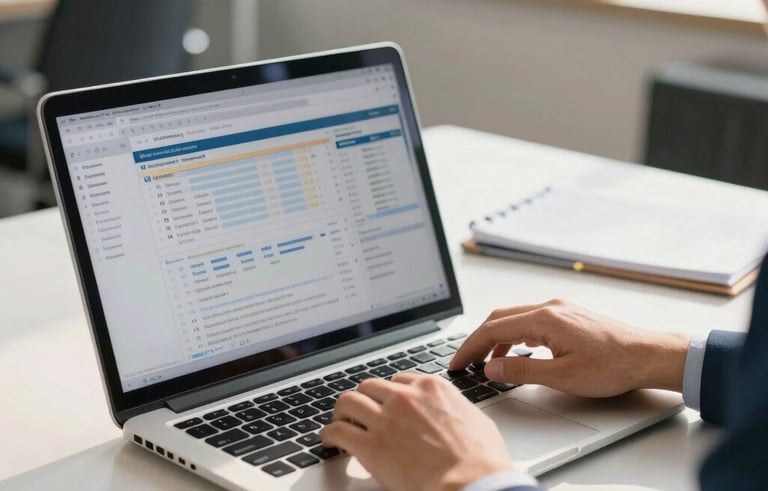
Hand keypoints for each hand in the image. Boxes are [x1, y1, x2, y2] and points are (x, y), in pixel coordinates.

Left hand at [319, 372, 515, 490]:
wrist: (471, 483)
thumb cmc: (481, 461)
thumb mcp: (476, 420)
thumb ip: (455, 410)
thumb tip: (454, 417)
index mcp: (431, 389)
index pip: (398, 381)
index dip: (388, 394)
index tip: (384, 402)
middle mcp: (405, 398)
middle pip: (370, 387)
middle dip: (363, 399)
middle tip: (359, 413)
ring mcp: (386, 419)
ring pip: (348, 402)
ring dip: (342, 413)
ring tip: (340, 423)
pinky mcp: (370, 445)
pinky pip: (338, 431)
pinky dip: (329, 435)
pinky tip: (329, 441)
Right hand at [449, 299, 689, 396]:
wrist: (647, 355)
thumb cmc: (612, 365)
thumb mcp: (562, 376)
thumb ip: (522, 371)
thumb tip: (491, 368)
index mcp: (544, 318)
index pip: (493, 329)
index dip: (470, 347)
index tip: (457, 363)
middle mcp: (549, 307)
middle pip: (499, 318)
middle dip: (477, 340)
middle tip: (463, 361)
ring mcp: (559, 309)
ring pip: (514, 319)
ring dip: (496, 338)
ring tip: (485, 362)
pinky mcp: (567, 316)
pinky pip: (530, 322)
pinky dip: (514, 337)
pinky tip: (515, 353)